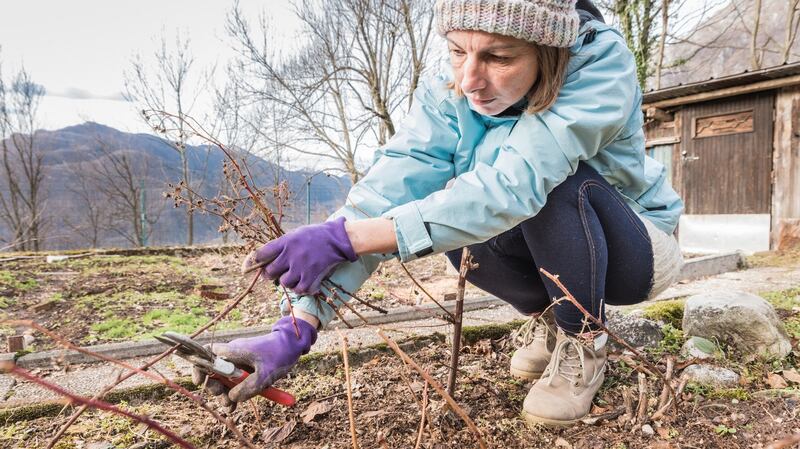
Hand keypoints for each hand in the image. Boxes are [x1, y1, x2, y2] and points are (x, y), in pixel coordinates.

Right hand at [192, 316, 316, 407]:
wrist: (292, 345)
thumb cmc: (279, 354)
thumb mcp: (265, 374)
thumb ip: (247, 387)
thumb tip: (231, 398)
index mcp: (233, 351)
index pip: (206, 354)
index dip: (199, 367)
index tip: (200, 382)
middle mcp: (232, 355)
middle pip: (213, 371)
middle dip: (215, 388)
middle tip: (225, 401)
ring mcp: (239, 361)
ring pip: (224, 379)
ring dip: (225, 393)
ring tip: (230, 408)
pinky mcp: (246, 368)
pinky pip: (235, 381)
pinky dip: (234, 392)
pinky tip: (235, 405)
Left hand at [245, 217, 357, 294]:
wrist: (337, 239)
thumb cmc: (315, 236)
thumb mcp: (295, 234)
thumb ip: (281, 246)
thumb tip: (264, 258)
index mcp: (285, 242)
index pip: (261, 254)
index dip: (253, 262)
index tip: (248, 267)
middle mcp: (290, 255)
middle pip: (270, 272)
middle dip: (270, 274)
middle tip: (275, 273)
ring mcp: (301, 267)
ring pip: (284, 283)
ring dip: (287, 281)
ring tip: (294, 276)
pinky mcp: (311, 276)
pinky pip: (299, 290)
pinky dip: (300, 288)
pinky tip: (304, 282)